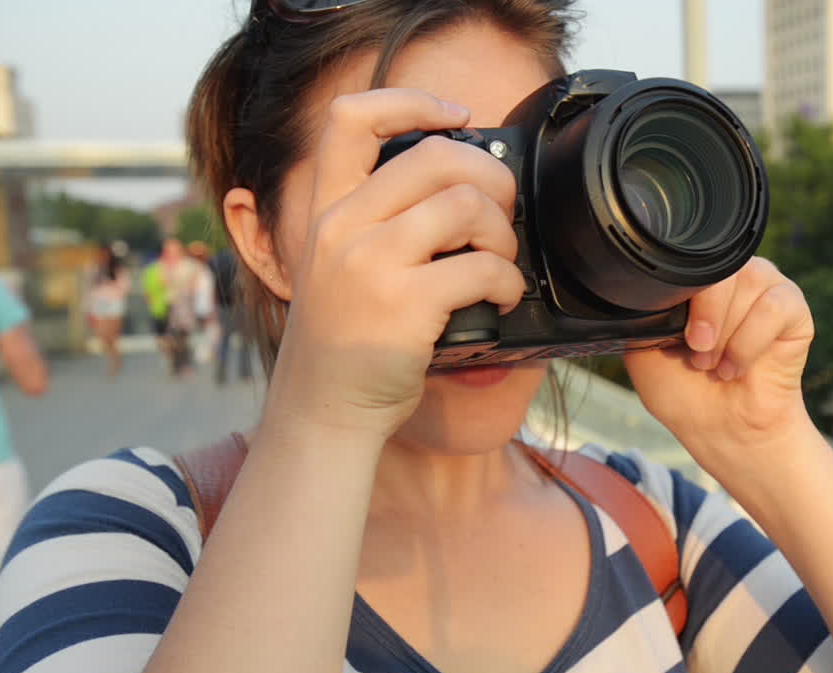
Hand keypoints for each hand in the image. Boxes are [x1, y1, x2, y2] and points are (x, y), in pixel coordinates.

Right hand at [260, 90, 525, 437]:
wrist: (324, 408)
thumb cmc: (346, 341)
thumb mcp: (338, 266)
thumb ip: (378, 222)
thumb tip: (463, 188)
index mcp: (327, 209)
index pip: (352, 119)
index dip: (411, 102)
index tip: (458, 117)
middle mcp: (342, 227)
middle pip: (435, 156)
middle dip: (490, 177)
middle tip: (502, 212)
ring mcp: (370, 263)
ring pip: (465, 204)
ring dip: (503, 232)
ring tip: (502, 260)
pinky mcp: (404, 305)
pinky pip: (482, 267)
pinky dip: (509, 280)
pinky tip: (504, 297)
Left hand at [624, 257, 814, 472]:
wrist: (721, 430)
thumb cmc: (685, 392)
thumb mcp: (643, 350)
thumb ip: (644, 313)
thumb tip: (641, 286)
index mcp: (697, 279)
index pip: (689, 261)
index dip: (682, 296)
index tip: (677, 338)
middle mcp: (733, 275)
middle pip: (721, 268)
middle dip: (706, 317)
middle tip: (698, 355)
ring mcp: (766, 287)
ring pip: (748, 283)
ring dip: (727, 333)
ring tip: (717, 365)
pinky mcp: (794, 309)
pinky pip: (773, 307)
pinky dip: (749, 342)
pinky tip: (737, 367)